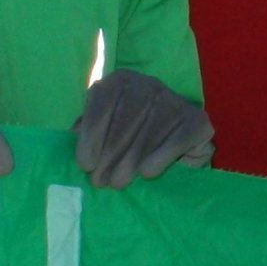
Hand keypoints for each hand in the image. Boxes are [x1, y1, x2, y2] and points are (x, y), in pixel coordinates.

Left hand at [75, 69, 215, 187]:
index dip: (93, 134)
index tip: (86, 164)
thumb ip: (86, 135)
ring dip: (130, 162)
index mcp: (120, 81)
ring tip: (118, 183)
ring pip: (149, 132)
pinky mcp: (198, 120)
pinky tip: (147, 173)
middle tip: (101, 182)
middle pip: (126, 120)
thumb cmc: (128, 140)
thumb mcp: (102, 132)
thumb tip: (68, 145)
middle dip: (110, 155)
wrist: (173, 144)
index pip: (104, 101)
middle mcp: (149, 84)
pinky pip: (177, 139)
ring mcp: (175, 100)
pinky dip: (160, 157)